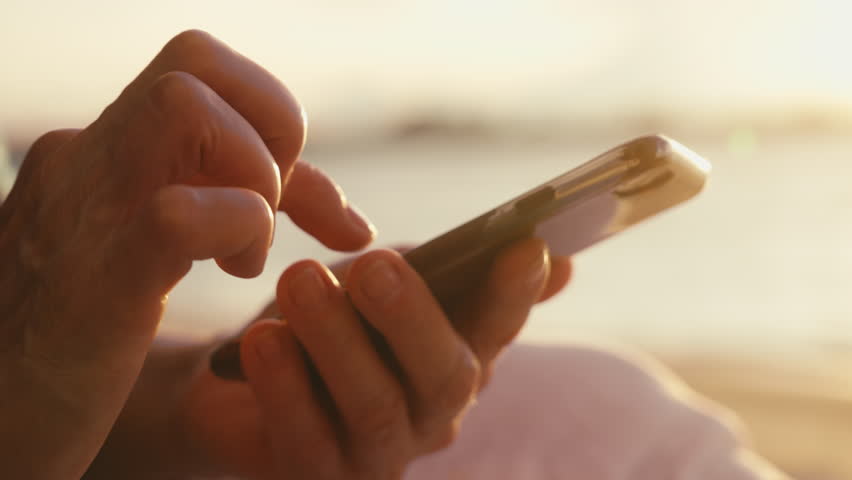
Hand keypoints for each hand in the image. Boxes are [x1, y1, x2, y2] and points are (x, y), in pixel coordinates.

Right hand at [0, 30, 371, 478]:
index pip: (204, 69)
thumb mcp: (161, 252)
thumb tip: (349, 219)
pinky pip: (178, 212)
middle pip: (195, 59)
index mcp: (101, 153)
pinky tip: (230, 274)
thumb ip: (243, 212)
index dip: (272, 117)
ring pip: (186, 108)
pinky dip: (239, 230)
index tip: (287, 195)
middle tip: (268, 205)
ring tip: (245, 253)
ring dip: (254, 178)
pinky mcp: (92, 283)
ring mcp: (80, 211)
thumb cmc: (86, 339)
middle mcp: (84, 161)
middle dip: (271, 125)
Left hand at [169, 240, 570, 478]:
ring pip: (374, 405)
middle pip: (446, 376)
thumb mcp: (383, 282)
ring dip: (337, 338)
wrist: (239, 372)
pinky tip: (263, 337)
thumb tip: (557, 262)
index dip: (513, 293)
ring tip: (301, 280)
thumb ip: (449, 268)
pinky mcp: (317, 476)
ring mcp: (379, 453)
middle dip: (412, 317)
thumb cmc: (327, 318)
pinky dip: (284, 385)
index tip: (524, 248)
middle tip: (373, 266)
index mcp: (457, 358)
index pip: (498, 328)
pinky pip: (306, 438)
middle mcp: (432, 414)